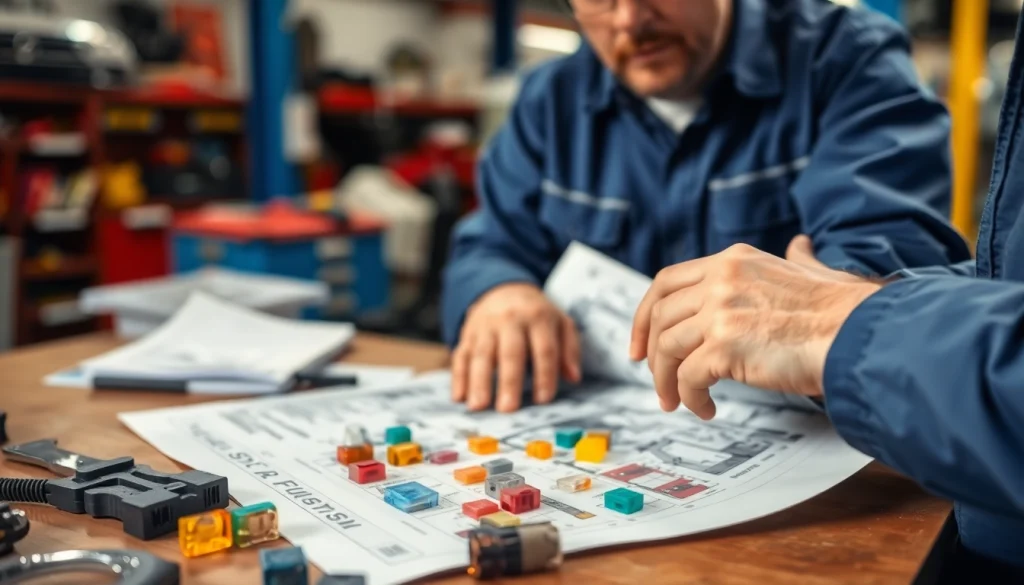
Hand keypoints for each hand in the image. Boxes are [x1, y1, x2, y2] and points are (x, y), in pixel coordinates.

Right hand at [452, 283, 580, 411]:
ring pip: (481, 355)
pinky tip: (459, 396)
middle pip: (510, 352)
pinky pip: (461, 355)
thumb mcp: (561, 323)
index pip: (543, 348)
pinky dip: (458, 377)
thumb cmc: (536, 314)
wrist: (503, 290)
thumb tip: (574, 377)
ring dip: (478, 382)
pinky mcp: (468, 335)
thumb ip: (570, 350)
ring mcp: (485, 327)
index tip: (543, 399)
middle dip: (508, 381)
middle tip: (508, 409)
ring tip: (479, 406)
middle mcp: (510, 320)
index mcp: (537, 317)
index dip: (544, 374)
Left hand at [629, 236, 881, 419]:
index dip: (646, 314)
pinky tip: (707, 409)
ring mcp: (721, 310)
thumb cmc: (846, 313)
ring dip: (666, 382)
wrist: (864, 335)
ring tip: (679, 402)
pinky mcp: (725, 346)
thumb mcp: (816, 271)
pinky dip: (690, 398)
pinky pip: (688, 378)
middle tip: (656, 380)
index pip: (667, 282)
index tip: (641, 343)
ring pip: (667, 349)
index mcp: (733, 261)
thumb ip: (798, 259)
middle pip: (659, 316)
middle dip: (650, 352)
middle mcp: (721, 279)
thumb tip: (800, 246)